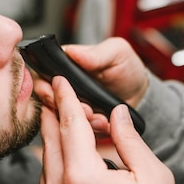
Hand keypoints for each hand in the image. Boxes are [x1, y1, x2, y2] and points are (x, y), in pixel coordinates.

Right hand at [32, 37, 148, 131]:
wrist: (141, 95)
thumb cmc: (127, 68)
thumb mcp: (117, 52)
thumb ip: (96, 53)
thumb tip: (72, 52)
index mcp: (67, 64)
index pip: (42, 73)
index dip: (47, 85)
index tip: (58, 93)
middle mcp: (65, 85)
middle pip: (47, 98)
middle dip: (63, 107)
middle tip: (86, 108)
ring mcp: (72, 104)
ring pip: (61, 117)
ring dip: (79, 120)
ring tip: (99, 117)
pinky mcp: (80, 121)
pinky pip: (76, 131)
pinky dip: (90, 129)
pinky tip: (104, 124)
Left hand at [39, 76, 180, 183]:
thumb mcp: (153, 178)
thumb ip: (130, 139)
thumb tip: (116, 112)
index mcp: (84, 177)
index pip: (70, 124)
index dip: (64, 97)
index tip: (57, 80)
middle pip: (50, 138)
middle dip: (54, 112)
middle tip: (55, 93)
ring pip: (45, 159)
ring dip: (56, 138)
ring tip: (74, 127)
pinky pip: (45, 180)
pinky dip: (55, 163)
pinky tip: (72, 158)